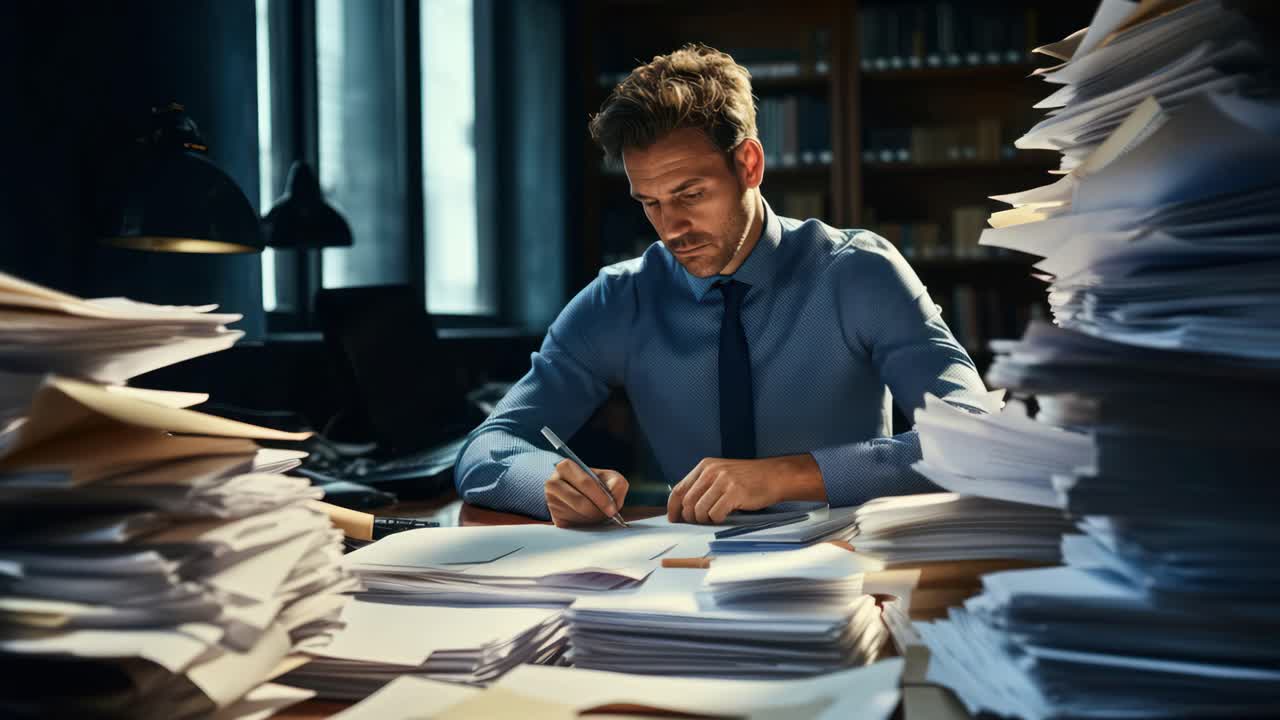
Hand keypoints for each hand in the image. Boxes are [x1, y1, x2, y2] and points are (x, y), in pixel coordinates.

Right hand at [545, 459, 628, 527]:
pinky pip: (574, 526)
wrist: (581, 494)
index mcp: (566, 467)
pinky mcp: (555, 518)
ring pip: (577, 515)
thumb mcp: (609, 477)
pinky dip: (586, 524)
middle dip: (598, 510)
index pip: (585, 483)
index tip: (613, 509)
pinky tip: (589, 517)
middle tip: (609, 515)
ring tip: (598, 512)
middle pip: (580, 501)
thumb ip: (617, 484)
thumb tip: (613, 499)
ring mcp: (551, 501)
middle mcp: (553, 482)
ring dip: (593, 518)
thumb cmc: (597, 484)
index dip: (601, 497)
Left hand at [666, 454, 824, 523]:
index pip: (679, 489)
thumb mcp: (721, 475)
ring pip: (700, 510)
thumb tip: (683, 508)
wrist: (773, 476)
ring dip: (705, 520)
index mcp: (705, 466)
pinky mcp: (734, 492)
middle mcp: (711, 471)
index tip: (673, 519)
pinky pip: (716, 514)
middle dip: (690, 517)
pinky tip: (725, 516)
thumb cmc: (747, 479)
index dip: (673, 507)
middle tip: (698, 522)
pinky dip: (717, 520)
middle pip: (687, 502)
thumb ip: (703, 486)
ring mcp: (723, 481)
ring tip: (715, 517)